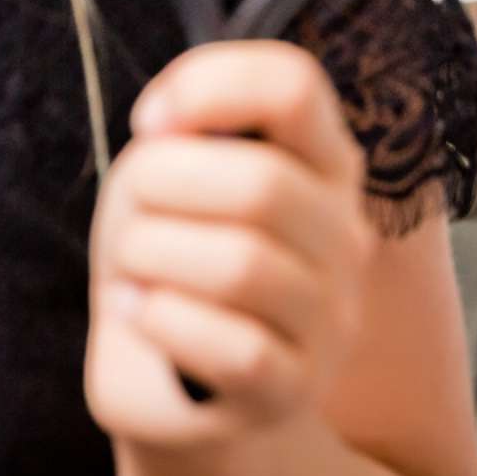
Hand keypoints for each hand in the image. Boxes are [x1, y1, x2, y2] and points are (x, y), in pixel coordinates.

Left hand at [86, 40, 375, 448]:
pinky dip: (165, 323)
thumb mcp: (163, 178)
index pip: (295, 86)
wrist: (166, 380)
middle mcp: (346, 234)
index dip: (208, 86)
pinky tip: (143, 315)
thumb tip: (169, 130)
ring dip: (154, 258)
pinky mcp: (297, 389)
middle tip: (131, 213)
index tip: (150, 122)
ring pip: (244, 266)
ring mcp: (332, 317)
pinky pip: (237, 350)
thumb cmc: (171, 257)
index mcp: (323, 162)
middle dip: (164, 187)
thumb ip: (177, 137)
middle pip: (264, 183)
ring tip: (131, 270)